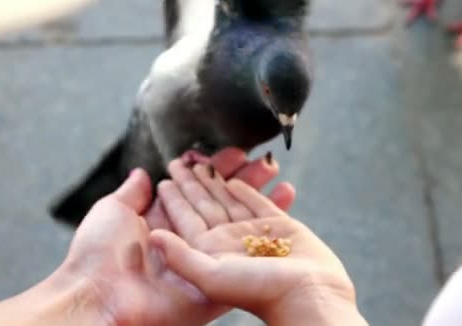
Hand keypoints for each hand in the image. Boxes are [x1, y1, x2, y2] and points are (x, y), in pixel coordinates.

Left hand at [55, 149, 296, 324]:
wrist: (103, 300)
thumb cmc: (99, 256)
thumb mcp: (111, 213)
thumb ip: (131, 194)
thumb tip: (143, 174)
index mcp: (165, 223)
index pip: (197, 190)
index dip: (213, 169)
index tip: (231, 151)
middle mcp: (189, 239)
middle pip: (221, 201)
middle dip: (239, 176)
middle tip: (255, 156)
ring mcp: (208, 256)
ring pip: (238, 217)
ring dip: (257, 191)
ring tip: (271, 169)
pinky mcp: (223, 274)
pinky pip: (252, 245)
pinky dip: (271, 218)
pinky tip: (285, 193)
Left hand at [150, 177, 367, 325]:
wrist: (308, 300)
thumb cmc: (258, 294)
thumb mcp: (207, 277)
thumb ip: (179, 256)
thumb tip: (153, 236)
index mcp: (208, 252)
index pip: (186, 216)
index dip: (175, 194)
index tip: (166, 173)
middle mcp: (228, 243)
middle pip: (207, 204)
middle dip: (194, 182)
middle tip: (183, 159)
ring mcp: (254, 236)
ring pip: (231, 200)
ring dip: (220, 180)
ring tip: (209, 161)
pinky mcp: (282, 230)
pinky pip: (260, 205)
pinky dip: (249, 192)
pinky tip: (238, 180)